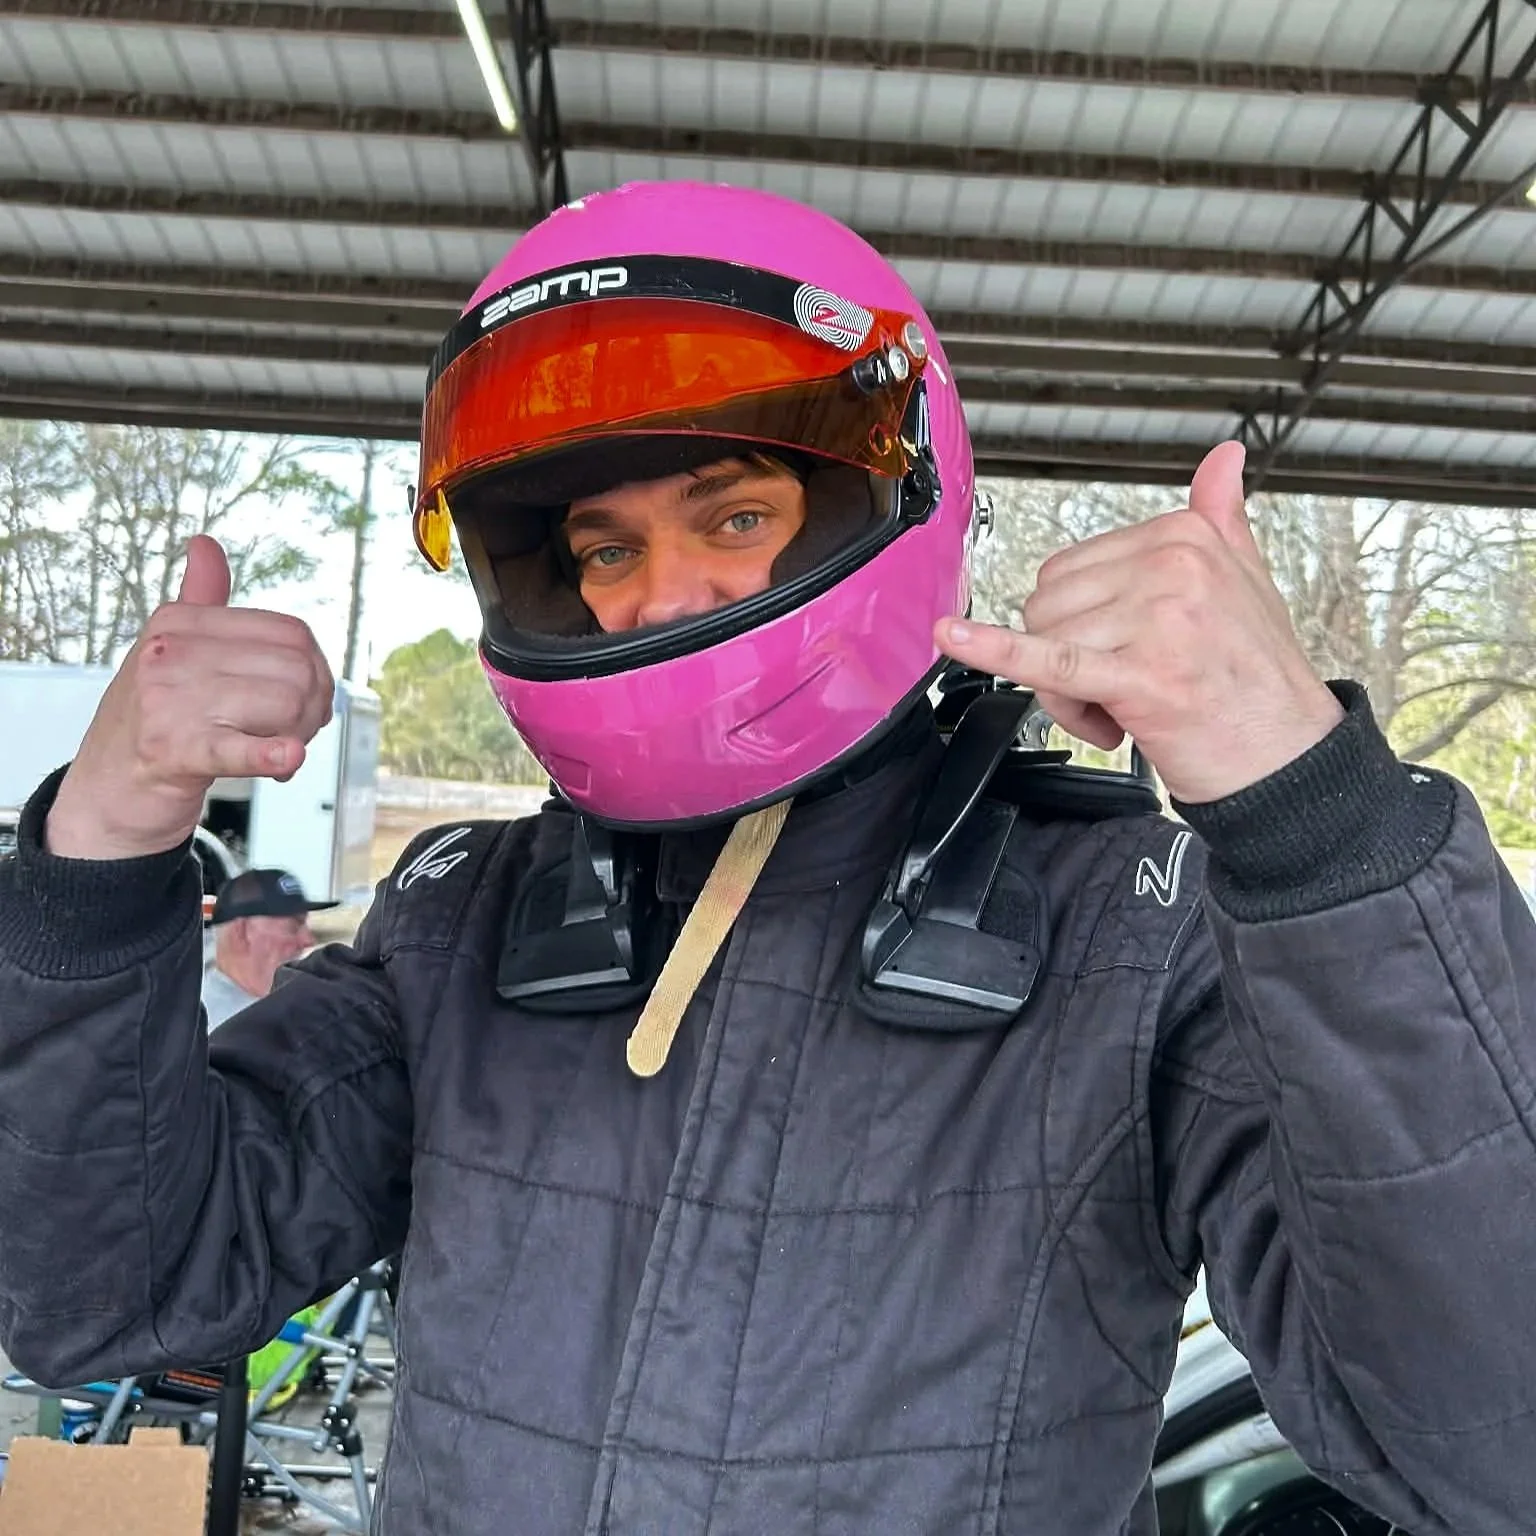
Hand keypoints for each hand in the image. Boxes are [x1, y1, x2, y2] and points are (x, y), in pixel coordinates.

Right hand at [46, 536, 334, 859]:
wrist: (108, 788)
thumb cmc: (152, 718)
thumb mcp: (172, 650)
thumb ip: (200, 600)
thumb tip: (205, 543)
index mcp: (179, 621)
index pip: (291, 632)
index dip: (316, 669)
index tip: (304, 698)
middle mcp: (171, 653)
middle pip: (297, 670)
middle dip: (312, 708)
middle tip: (292, 732)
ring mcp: (168, 700)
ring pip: (286, 706)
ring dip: (299, 737)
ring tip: (276, 752)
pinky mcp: (171, 750)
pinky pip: (233, 748)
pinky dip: (267, 755)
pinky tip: (287, 759)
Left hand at [934, 441, 1344, 803]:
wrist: (1289, 760)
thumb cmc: (1258, 681)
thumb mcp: (1249, 580)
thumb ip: (1223, 518)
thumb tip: (1223, 459)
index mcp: (1186, 536)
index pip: (1071, 569)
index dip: (1083, 621)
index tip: (1126, 649)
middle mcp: (1172, 568)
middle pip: (1049, 604)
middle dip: (1068, 657)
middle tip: (1121, 689)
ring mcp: (1157, 619)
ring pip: (1047, 644)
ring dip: (1070, 695)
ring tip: (1125, 711)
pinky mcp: (1139, 675)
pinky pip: (1048, 661)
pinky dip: (994, 650)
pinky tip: (955, 637)